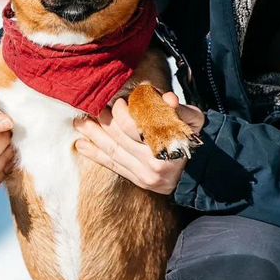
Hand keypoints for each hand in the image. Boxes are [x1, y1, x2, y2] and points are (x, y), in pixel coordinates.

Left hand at [73, 92, 204, 194]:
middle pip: (120, 139)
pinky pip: (113, 166)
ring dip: (93, 136)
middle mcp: (156, 164)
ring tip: (79, 124)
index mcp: (168, 145)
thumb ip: (179, 109)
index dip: (122, 113)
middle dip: (103, 122)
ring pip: (113, 152)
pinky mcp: (139, 182)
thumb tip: (169, 98)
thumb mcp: (193, 119)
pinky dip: (95, 155)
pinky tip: (80, 145)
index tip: (115, 101)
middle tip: (91, 109)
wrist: (200, 169)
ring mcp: (146, 176)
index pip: (137, 127)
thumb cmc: (191, 137)